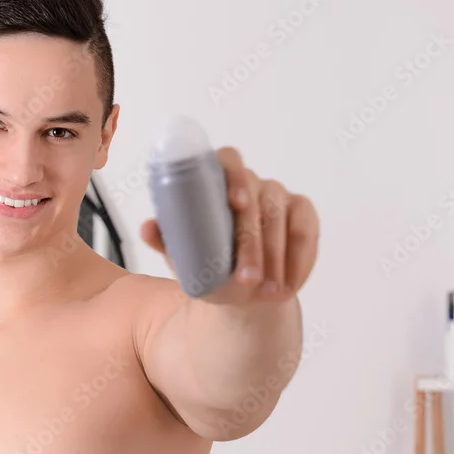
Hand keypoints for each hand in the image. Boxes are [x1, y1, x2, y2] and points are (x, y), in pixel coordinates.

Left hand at [140, 146, 319, 304]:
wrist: (240, 291)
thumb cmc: (207, 266)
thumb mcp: (184, 257)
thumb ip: (167, 241)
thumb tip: (147, 227)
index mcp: (217, 182)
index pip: (229, 160)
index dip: (235, 176)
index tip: (238, 203)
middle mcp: (251, 183)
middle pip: (259, 198)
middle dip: (253, 242)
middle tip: (246, 279)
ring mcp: (279, 197)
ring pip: (282, 218)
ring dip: (276, 259)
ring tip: (266, 293)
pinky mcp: (303, 215)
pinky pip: (306, 233)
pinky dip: (299, 262)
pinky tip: (289, 285)